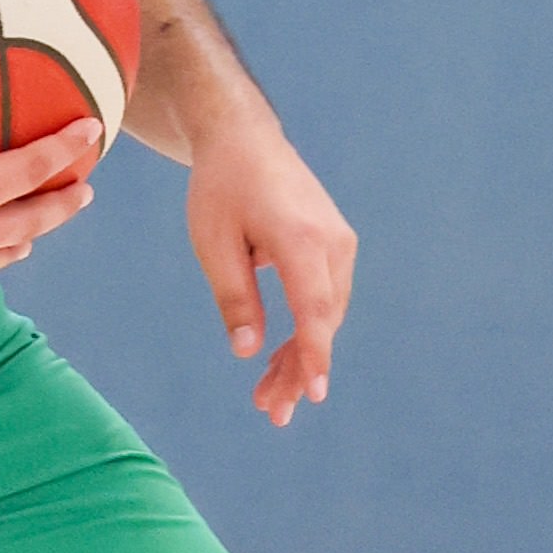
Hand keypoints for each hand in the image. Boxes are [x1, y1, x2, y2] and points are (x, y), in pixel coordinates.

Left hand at [187, 124, 356, 423]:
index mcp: (299, 237)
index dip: (314, 354)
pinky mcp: (336, 246)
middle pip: (322, 320)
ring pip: (326, 314)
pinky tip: (280, 362)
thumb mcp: (213, 242)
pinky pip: (323, 299)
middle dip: (299, 369)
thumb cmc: (221, 187)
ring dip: (301, 356)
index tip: (315, 392)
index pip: (313, 307)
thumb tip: (247, 352)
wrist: (245, 139)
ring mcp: (339, 243)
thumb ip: (235, 297)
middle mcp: (331, 240)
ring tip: (269, 397)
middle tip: (271, 413)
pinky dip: (306, 331)